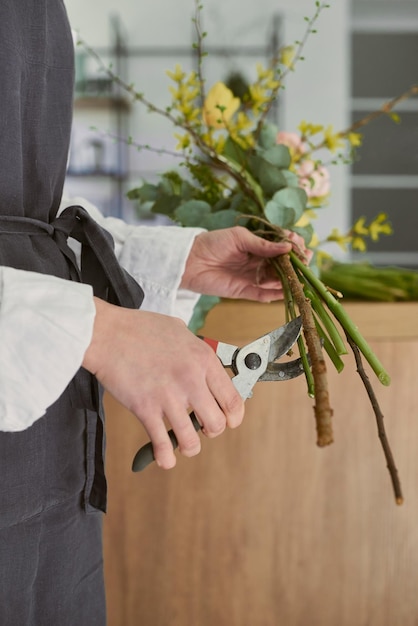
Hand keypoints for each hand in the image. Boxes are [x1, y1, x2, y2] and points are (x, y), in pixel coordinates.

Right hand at [83, 298, 243, 468]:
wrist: (106, 333)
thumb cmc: (139, 328)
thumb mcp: (179, 330)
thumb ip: (196, 350)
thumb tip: (204, 364)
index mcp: (203, 359)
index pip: (233, 399)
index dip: (234, 416)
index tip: (229, 420)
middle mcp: (191, 380)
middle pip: (218, 424)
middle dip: (212, 431)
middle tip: (201, 426)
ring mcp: (169, 396)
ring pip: (192, 441)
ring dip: (189, 446)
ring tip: (183, 443)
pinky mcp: (145, 409)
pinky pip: (162, 444)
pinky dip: (165, 457)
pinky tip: (165, 457)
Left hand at [180, 226, 311, 301]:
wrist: (190, 261)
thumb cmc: (212, 243)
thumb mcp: (239, 237)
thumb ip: (263, 244)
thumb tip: (287, 248)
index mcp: (257, 246)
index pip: (282, 246)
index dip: (293, 245)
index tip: (298, 243)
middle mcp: (258, 262)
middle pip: (284, 264)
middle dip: (297, 262)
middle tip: (305, 260)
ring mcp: (253, 277)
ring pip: (277, 280)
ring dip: (290, 278)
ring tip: (300, 275)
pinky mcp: (245, 291)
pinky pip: (264, 295)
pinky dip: (276, 295)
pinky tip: (286, 290)